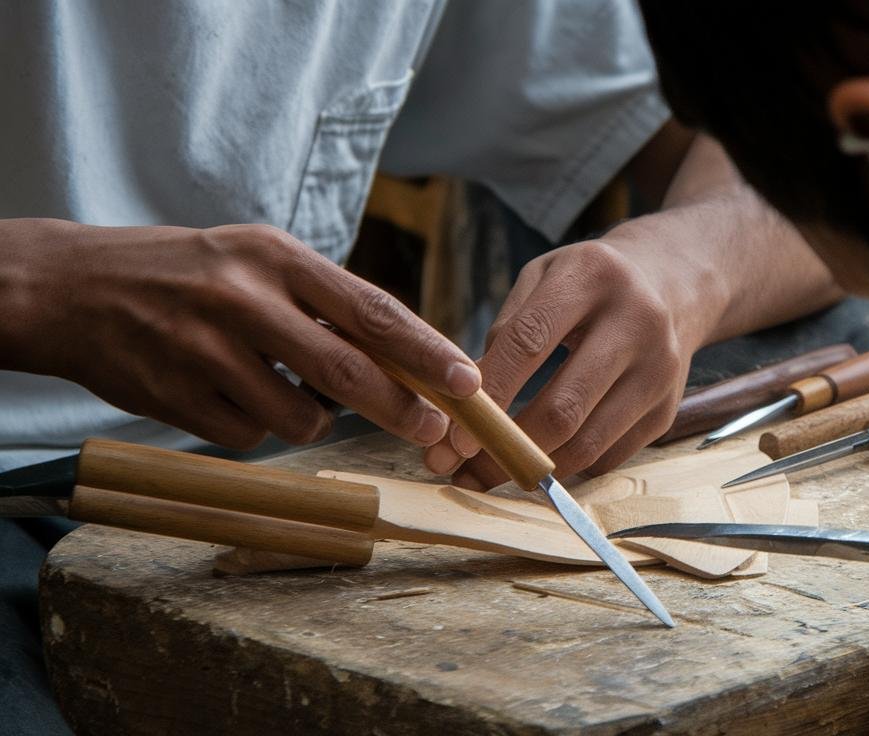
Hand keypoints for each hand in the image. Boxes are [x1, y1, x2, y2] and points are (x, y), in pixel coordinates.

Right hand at [0, 218, 479, 448]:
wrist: (72, 288)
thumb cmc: (189, 273)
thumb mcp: (257, 260)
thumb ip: (325, 303)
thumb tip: (405, 358)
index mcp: (276, 258)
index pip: (370, 310)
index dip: (426, 351)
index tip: (467, 381)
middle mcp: (244, 300)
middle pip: (347, 371)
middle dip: (401, 408)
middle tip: (433, 429)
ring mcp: (206, 351)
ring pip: (299, 419)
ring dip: (310, 420)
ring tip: (278, 387)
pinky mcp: (176, 396)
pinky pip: (247, 438)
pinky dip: (252, 428)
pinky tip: (225, 394)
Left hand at [424, 237, 722, 484]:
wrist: (672, 285)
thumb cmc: (589, 285)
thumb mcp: (545, 276)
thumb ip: (506, 330)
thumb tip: (469, 403)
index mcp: (593, 276)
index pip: (530, 341)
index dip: (490, 392)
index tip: (455, 432)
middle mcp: (637, 321)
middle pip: (563, 408)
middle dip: (507, 447)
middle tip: (465, 468)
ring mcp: (660, 370)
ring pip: (586, 443)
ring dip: (533, 468)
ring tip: (493, 473)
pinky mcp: (668, 409)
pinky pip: (609, 456)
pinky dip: (569, 465)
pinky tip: (542, 460)